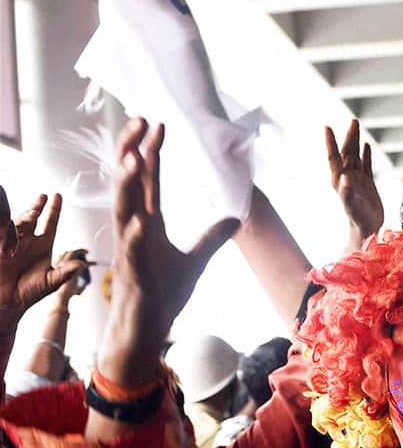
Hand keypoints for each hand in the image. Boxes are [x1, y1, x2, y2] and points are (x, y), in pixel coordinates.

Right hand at [0, 190, 84, 336]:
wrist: (9, 302)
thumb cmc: (30, 292)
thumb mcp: (51, 282)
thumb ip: (65, 272)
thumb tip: (81, 265)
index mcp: (43, 246)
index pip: (50, 223)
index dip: (54, 210)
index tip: (56, 196)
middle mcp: (28, 241)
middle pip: (33, 218)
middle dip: (38, 207)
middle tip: (42, 198)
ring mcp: (13, 243)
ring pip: (18, 223)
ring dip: (25, 216)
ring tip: (33, 213)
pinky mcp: (0, 247)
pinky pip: (4, 233)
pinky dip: (7, 227)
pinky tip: (11, 223)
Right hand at [100, 118, 237, 385]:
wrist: (147, 328)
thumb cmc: (163, 293)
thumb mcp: (195, 261)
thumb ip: (211, 237)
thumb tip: (235, 216)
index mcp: (147, 223)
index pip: (147, 179)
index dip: (150, 150)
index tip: (156, 122)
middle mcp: (133, 230)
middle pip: (129, 183)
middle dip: (131, 151)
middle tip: (138, 119)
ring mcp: (129, 251)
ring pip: (123, 211)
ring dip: (126, 185)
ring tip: (131, 158)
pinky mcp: (133, 275)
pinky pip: (130, 253)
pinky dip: (133, 237)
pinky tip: (138, 223)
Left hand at [326, 120, 383, 246]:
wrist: (367, 228)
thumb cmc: (357, 219)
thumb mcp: (351, 205)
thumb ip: (347, 191)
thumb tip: (345, 177)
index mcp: (340, 180)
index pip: (334, 157)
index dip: (330, 143)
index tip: (327, 128)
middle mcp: (347, 177)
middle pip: (346, 152)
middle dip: (348, 137)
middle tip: (353, 121)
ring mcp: (357, 179)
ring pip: (356, 155)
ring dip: (356, 141)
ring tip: (356, 126)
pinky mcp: (367, 183)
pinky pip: (366, 164)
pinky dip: (366, 154)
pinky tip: (366, 146)